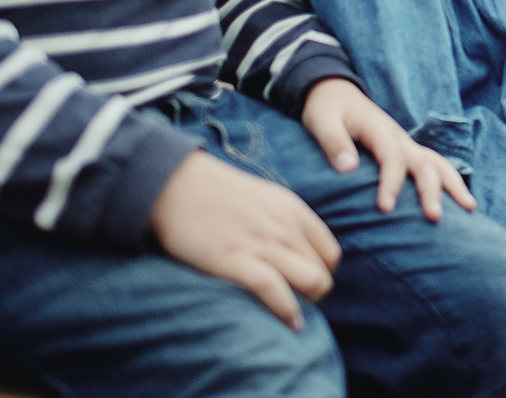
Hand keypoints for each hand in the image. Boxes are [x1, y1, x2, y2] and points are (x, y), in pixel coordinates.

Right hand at [150, 151, 339, 329]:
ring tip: (293, 317)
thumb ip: (283, 223)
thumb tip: (295, 253)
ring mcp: (261, 243)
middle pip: (323, 272)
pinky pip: (273, 288)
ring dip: (306, 305)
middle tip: (297, 305)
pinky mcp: (234, 258)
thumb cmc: (216, 195)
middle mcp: (284, 227)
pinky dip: (285, 309)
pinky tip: (287, 322)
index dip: (323, 275)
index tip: (305, 286)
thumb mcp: (264, 200)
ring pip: (311, 280)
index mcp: (293, 211)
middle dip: (316, 294)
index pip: (330, 254)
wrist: (176, 184)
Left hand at [301, 78, 476, 220]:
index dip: (391, 182)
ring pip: (438, 162)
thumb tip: (348, 169)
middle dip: (431, 190)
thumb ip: (334, 143)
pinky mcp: (407, 151)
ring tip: (469, 208)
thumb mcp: (322, 122)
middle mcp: (399, 137)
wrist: (336, 92)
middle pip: (424, 162)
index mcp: (380, 130)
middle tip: (434, 217)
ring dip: (454, 184)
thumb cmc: (327, 110)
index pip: (392, 157)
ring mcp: (406, 144)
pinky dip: (449, 180)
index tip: (385, 208)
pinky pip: (434, 165)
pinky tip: (460, 200)